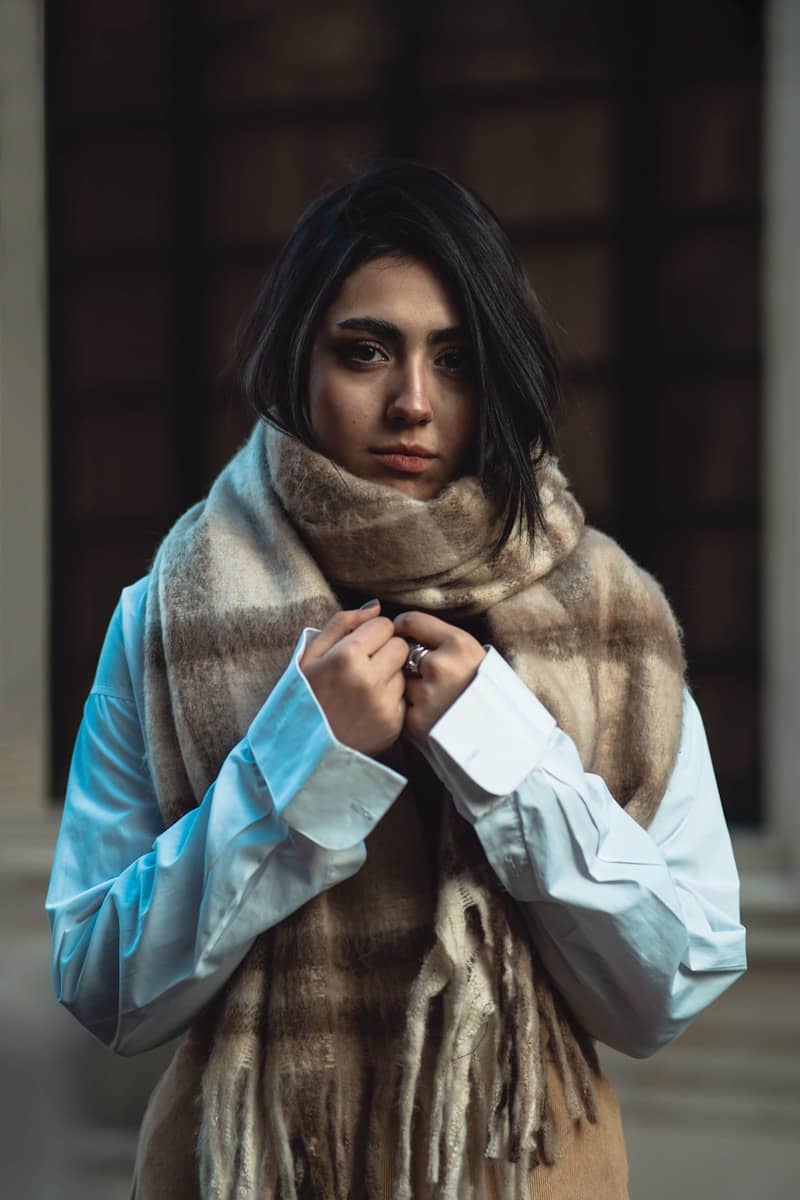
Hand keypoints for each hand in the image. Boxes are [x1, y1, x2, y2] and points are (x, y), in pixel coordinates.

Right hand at [300, 603, 409, 755]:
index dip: (372, 633)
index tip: (359, 646)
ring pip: (405, 671)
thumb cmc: (305, 695)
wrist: (302, 747)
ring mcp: (383, 704)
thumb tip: (376, 608)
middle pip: (400, 645)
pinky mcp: (393, 724)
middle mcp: (369, 679)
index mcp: (346, 656)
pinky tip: (370, 706)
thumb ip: (342, 623)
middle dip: (386, 651)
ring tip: (365, 688)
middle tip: (365, 665)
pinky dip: (391, 699)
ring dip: (390, 675)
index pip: (384, 625)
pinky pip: (404, 697)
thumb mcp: (310, 654)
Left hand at [393, 611, 486, 740]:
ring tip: (437, 697)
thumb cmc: (484, 688)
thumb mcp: (473, 652)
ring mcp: (427, 695)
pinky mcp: (416, 721)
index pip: (411, 621)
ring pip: (401, 679)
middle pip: (402, 652)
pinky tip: (433, 714)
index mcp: (458, 644)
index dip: (403, 626)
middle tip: (430, 674)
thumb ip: (440, 638)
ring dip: (410, 686)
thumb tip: (400, 626)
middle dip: (409, 661)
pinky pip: (403, 705)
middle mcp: (441, 667)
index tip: (403, 632)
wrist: (499, 733)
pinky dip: (412, 708)